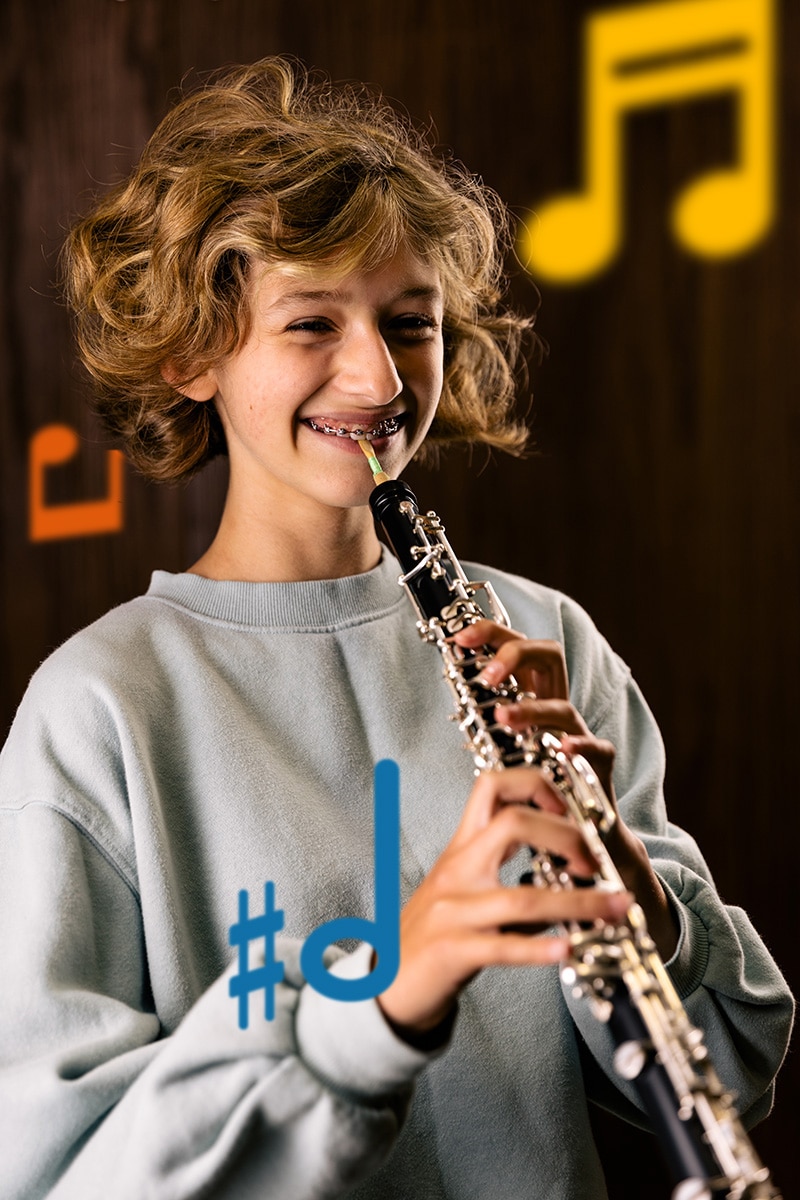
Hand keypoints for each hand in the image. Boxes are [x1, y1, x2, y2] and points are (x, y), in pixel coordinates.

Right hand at [378, 765, 634, 1037]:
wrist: (384, 984)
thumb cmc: (431, 932)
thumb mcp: (461, 885)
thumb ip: (500, 863)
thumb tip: (561, 855)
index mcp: (462, 848)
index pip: (492, 786)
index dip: (535, 783)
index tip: (570, 805)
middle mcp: (458, 870)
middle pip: (513, 824)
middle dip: (566, 835)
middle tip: (597, 859)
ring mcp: (454, 911)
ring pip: (522, 898)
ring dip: (579, 902)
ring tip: (618, 907)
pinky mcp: (453, 952)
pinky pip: (502, 948)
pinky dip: (538, 949)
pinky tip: (567, 950)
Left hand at [455, 621, 679, 960]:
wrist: (590, 859)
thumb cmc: (544, 810)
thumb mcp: (509, 767)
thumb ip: (492, 735)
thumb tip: (455, 706)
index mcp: (535, 707)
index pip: (517, 654)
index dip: (491, 635)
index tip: (457, 636)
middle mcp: (560, 717)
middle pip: (547, 657)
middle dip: (514, 650)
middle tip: (485, 670)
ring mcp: (582, 744)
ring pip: (564, 704)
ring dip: (532, 707)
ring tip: (503, 718)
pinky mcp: (601, 776)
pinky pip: (599, 751)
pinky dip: (579, 746)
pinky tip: (560, 748)